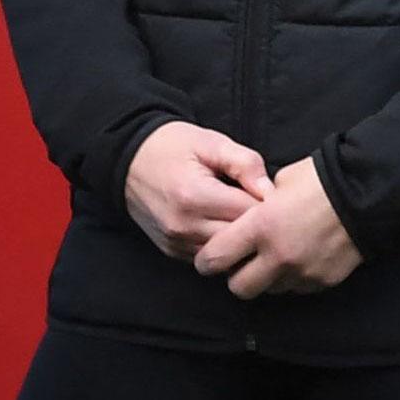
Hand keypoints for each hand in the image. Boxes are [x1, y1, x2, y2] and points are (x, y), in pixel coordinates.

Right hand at [124, 121, 272, 261]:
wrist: (127, 158)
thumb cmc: (172, 145)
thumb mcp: (211, 142)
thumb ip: (245, 163)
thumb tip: (271, 192)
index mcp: (194, 196)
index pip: (250, 215)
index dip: (268, 206)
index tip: (271, 195)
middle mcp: (183, 226)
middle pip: (241, 241)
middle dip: (257, 227)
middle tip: (263, 207)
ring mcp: (175, 243)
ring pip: (226, 256)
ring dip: (239, 241)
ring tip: (243, 217)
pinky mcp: (171, 251)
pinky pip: (208, 258)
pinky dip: (221, 246)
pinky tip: (223, 226)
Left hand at [193, 156, 361, 298]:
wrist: (365, 193)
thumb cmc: (318, 179)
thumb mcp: (278, 182)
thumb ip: (257, 203)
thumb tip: (248, 213)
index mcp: (261, 227)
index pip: (217, 258)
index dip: (206, 261)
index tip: (206, 259)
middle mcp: (278, 256)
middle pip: (239, 288)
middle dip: (235, 277)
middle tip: (240, 263)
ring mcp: (302, 273)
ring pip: (269, 290)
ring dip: (266, 278)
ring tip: (274, 257)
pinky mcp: (322, 282)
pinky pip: (297, 288)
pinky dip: (292, 278)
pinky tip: (299, 257)